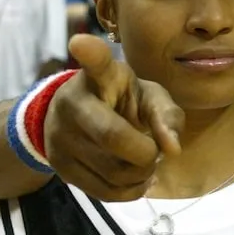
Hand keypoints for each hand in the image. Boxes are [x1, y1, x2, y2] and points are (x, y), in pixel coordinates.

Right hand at [42, 34, 184, 201]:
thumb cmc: (121, 101)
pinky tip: (134, 179)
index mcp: (97, 77)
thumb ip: (166, 115)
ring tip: (143, 163)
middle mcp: (71, 103)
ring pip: (112, 171)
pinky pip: (104, 192)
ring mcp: (60, 137)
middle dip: (146, 153)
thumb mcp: (147, 97)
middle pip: (113, 137)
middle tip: (153, 152)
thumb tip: (173, 149)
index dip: (90, 53)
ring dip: (141, 175)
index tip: (82, 42)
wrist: (75, 121)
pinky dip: (130, 191)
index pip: (95, 64)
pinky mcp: (60, 168)